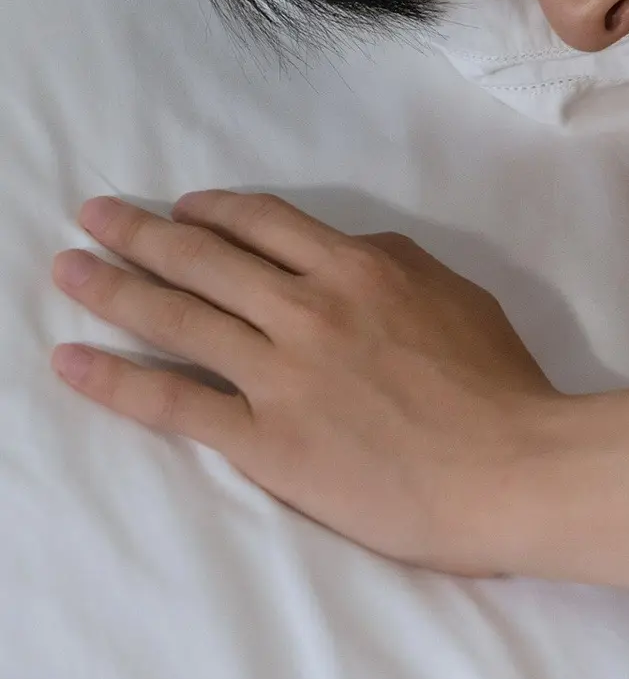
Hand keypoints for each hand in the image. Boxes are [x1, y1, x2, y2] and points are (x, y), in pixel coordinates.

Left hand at [49, 191, 555, 573]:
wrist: (512, 468)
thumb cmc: (502, 389)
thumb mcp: (459, 296)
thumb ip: (398, 267)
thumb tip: (354, 254)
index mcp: (359, 268)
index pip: (264, 224)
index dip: (213, 212)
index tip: (181, 210)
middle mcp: (308, 308)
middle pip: (204, 258)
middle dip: (139, 233)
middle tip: (93, 216)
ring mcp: (281, 374)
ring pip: (177, 318)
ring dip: (112, 288)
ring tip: (67, 270)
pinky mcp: (265, 440)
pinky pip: (174, 403)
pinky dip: (115, 380)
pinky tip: (71, 362)